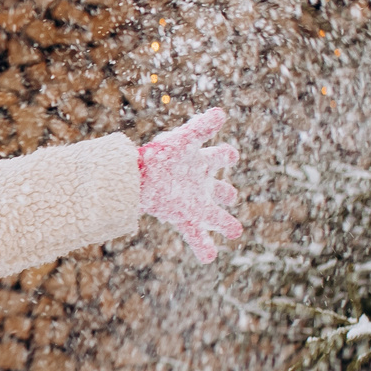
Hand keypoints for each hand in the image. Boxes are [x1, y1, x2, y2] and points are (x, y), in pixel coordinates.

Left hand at [137, 107, 242, 263]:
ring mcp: (192, 201)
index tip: (230, 155)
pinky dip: (203, 247)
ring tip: (235, 231)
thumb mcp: (184, 140)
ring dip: (224, 223)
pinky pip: (196, 235)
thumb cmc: (159, 156)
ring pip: (212, 215)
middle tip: (230, 196)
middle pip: (218, 189)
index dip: (226, 155)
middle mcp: (198, 182)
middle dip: (225, 193)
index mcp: (200, 162)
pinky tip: (209, 258)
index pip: (219, 156)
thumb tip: (221, 112)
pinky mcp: (183, 216)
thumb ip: (202, 127)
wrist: (136, 177)